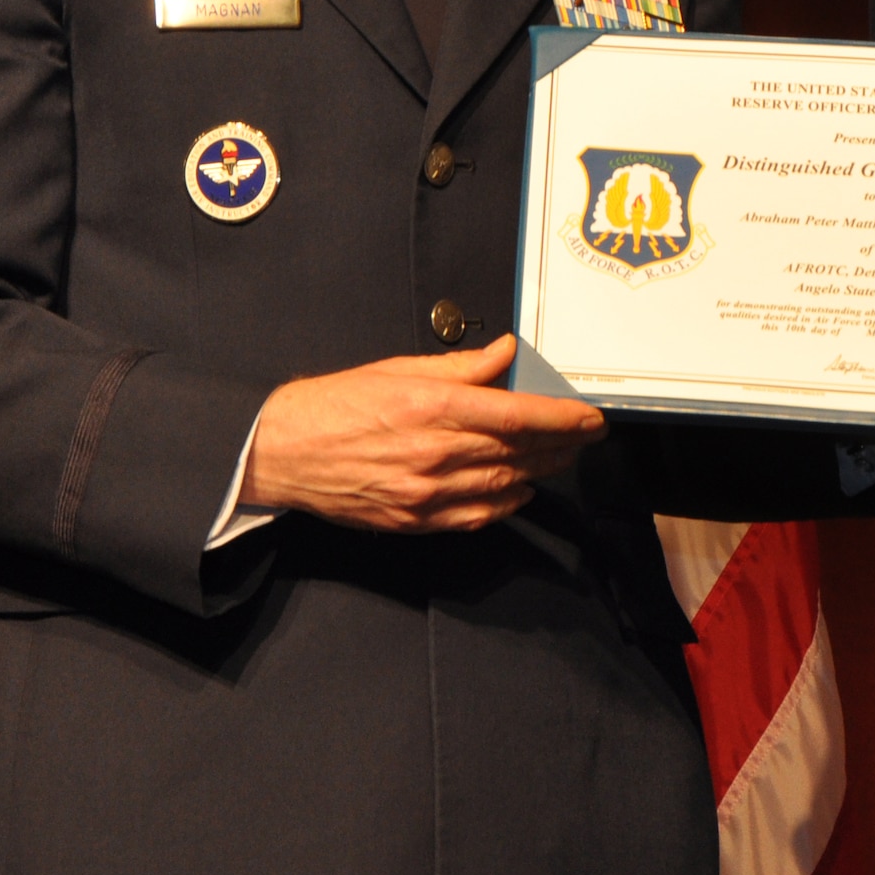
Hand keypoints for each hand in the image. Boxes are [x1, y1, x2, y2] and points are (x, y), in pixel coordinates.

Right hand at [242, 334, 605, 532]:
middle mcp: (434, 453)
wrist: (283, 452)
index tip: (590, 417)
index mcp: (432, 407)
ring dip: (541, 471)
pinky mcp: (414, 520)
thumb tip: (506, 353)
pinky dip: (506, 504)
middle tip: (585, 434)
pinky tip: (521, 490)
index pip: (518, 416)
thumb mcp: (399, 369)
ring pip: (504, 485)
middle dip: (561, 444)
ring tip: (561, 456)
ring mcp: (425, 493)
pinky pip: (476, 517)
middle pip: (519, 452)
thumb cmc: (337, 404)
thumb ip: (460, 366)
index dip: (562, 418)